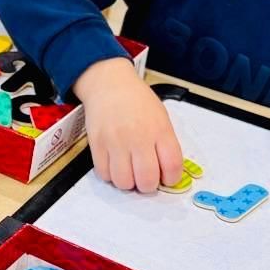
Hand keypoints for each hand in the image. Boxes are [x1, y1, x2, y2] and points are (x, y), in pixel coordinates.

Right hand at [74, 58, 183, 193]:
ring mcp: (116, 142)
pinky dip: (110, 175)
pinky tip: (115, 165)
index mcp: (160, 130)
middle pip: (147, 180)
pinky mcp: (97, 144)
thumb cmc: (136, 100)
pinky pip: (104, 174)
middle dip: (148, 185)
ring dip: (128, 183)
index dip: (171, 179)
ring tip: (129, 172)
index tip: (166, 178)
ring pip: (124, 182)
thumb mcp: (161, 118)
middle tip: (146, 178)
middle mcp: (138, 137)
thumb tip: (167, 172)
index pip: (172, 167)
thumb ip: (166, 144)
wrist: (109, 84)